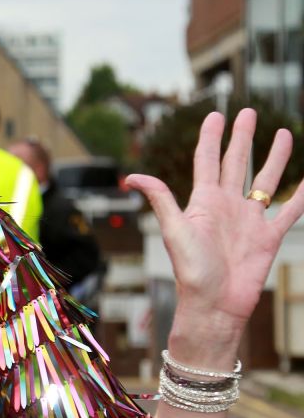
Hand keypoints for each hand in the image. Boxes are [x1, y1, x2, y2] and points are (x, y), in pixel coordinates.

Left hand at [126, 108, 303, 346]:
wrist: (215, 304)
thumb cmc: (191, 271)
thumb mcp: (174, 230)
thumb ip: (161, 199)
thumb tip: (131, 176)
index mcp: (203, 201)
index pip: (207, 160)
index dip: (211, 137)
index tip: (215, 115)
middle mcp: (227, 206)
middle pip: (237, 163)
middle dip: (242, 137)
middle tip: (248, 112)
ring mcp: (249, 220)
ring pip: (266, 181)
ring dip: (275, 158)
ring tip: (284, 133)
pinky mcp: (268, 237)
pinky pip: (291, 210)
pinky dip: (303, 194)